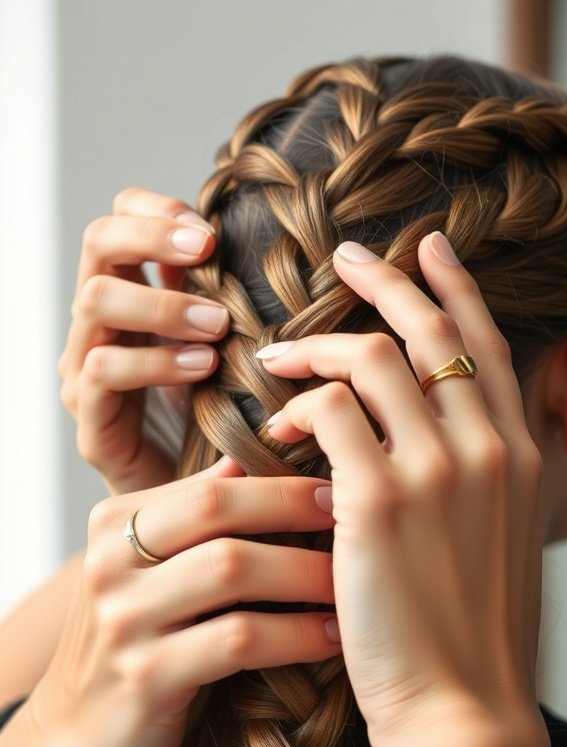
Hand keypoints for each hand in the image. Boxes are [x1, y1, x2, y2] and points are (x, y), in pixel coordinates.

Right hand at [22, 460, 338, 746]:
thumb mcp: (150, 573)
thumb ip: (188, 517)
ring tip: (351, 587)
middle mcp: (110, 562)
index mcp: (113, 523)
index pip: (211, 485)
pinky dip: (296, 635)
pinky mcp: (145, 677)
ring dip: (305, 575)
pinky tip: (331, 639)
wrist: (83, 735)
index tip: (339, 491)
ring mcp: (122, 620)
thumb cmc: (140, 644)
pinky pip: (239, 640)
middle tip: (356, 523)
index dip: (282, 485)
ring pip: (232, 569)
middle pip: (218, 510)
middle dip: (295, 511)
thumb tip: (240, 462)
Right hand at [59, 188, 228, 494]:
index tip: (208, 228)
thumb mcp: (231, 352)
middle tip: (208, 250)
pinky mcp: (92, 422)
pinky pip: (104, 372)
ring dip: (160, 302)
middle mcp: (98, 329)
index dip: (154, 209)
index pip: (119, 222)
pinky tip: (203, 368)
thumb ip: (232, 303)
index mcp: (130, 300)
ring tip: (216, 324)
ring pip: (94, 301)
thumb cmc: (221, 424)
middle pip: (98, 244)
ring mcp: (86, 373)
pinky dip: (154, 362)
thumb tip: (276, 245)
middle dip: (153, 236)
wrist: (193, 513)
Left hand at [259, 235, 543, 745]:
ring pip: (371, 359)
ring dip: (319, 348)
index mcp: (521, 455)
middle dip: (387, 279)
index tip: (426, 250)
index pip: (486, 345)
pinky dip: (299, 407)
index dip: (454, 288)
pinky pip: (329, 412)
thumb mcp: (499, 544)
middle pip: (432, 329)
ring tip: (280, 360)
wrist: (464, 711)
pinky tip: (278, 429)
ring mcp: (439, 469)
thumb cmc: (471, 637)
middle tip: (348, 257)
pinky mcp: (382, 499)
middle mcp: (489, 447)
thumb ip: (483, 480)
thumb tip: (436, 438)